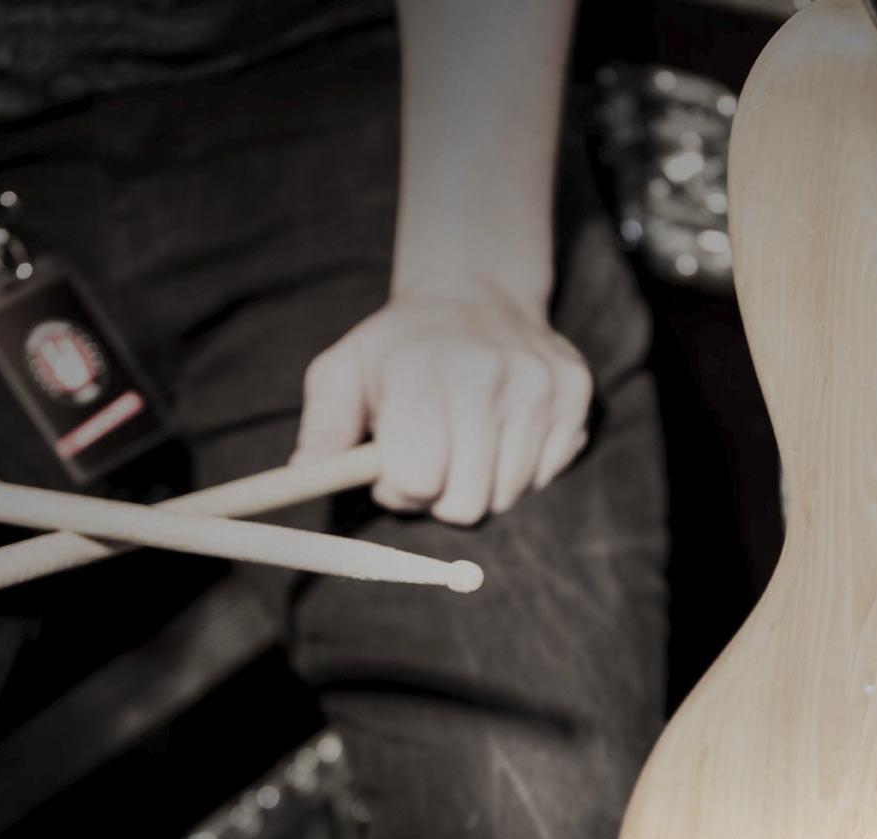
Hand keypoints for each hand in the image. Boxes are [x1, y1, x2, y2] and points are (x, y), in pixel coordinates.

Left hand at [292, 295, 593, 524]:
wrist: (475, 296)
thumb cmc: (398, 350)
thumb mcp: (343, 373)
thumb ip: (321, 427)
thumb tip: (300, 476)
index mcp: (421, 372)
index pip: (417, 481)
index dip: (399, 488)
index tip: (393, 466)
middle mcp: (488, 374)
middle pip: (467, 504)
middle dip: (441, 497)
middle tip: (432, 461)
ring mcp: (540, 384)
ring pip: (508, 495)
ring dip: (480, 483)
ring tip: (466, 440)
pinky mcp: (576, 392)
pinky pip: (546, 476)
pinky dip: (520, 469)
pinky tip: (502, 431)